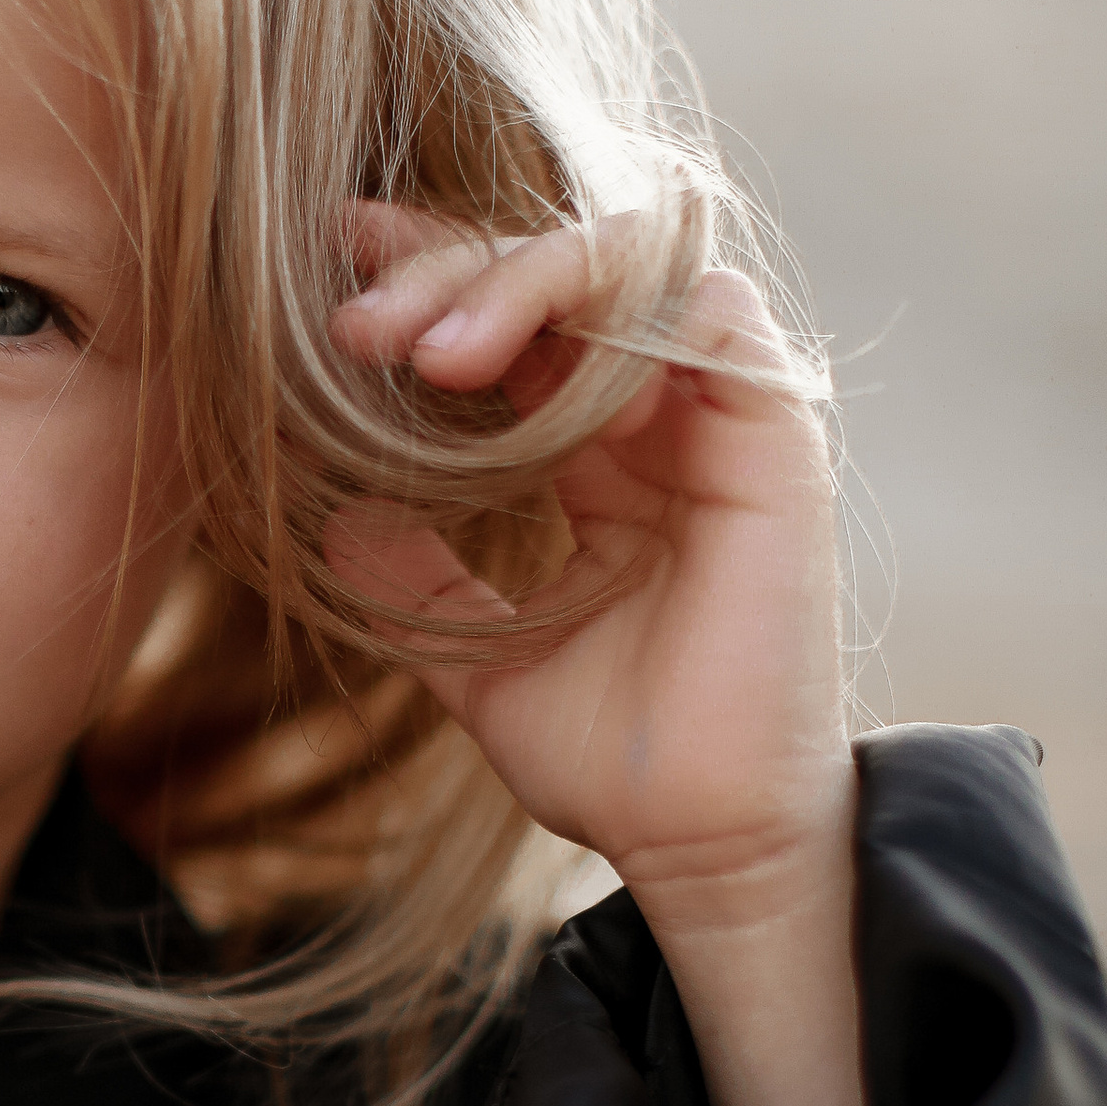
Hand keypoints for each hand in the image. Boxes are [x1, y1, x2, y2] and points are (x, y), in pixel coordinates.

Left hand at [330, 206, 875, 1105]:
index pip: (517, 319)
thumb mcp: (478, 660)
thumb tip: (333, 524)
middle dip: (449, 271)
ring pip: (630, 265)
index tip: (337, 263)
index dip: (433, 271)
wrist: (698, 842)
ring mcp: (721, 419)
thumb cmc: (610, 762)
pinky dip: (620, 321)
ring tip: (427, 352)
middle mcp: (663, 419)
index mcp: (600, 457)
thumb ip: (414, 585)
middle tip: (355, 328)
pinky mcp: (774, 440)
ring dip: (521, 280)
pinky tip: (542, 384)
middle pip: (558, 271)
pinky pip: (709, 313)